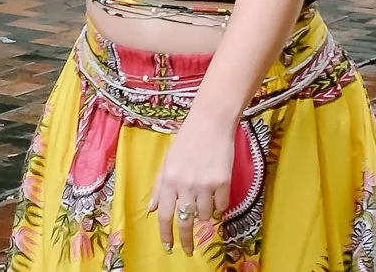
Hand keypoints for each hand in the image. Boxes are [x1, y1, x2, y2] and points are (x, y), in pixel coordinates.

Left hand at [148, 111, 235, 254]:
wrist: (210, 124)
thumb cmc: (186, 141)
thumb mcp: (167, 162)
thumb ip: (159, 187)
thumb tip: (151, 210)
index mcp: (169, 180)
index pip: (165, 215)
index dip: (166, 234)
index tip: (169, 247)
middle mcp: (185, 185)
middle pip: (184, 222)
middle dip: (186, 240)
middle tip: (189, 250)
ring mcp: (205, 185)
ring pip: (205, 216)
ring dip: (204, 215)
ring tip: (204, 201)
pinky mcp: (223, 183)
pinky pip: (221, 206)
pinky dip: (218, 206)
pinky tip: (216, 196)